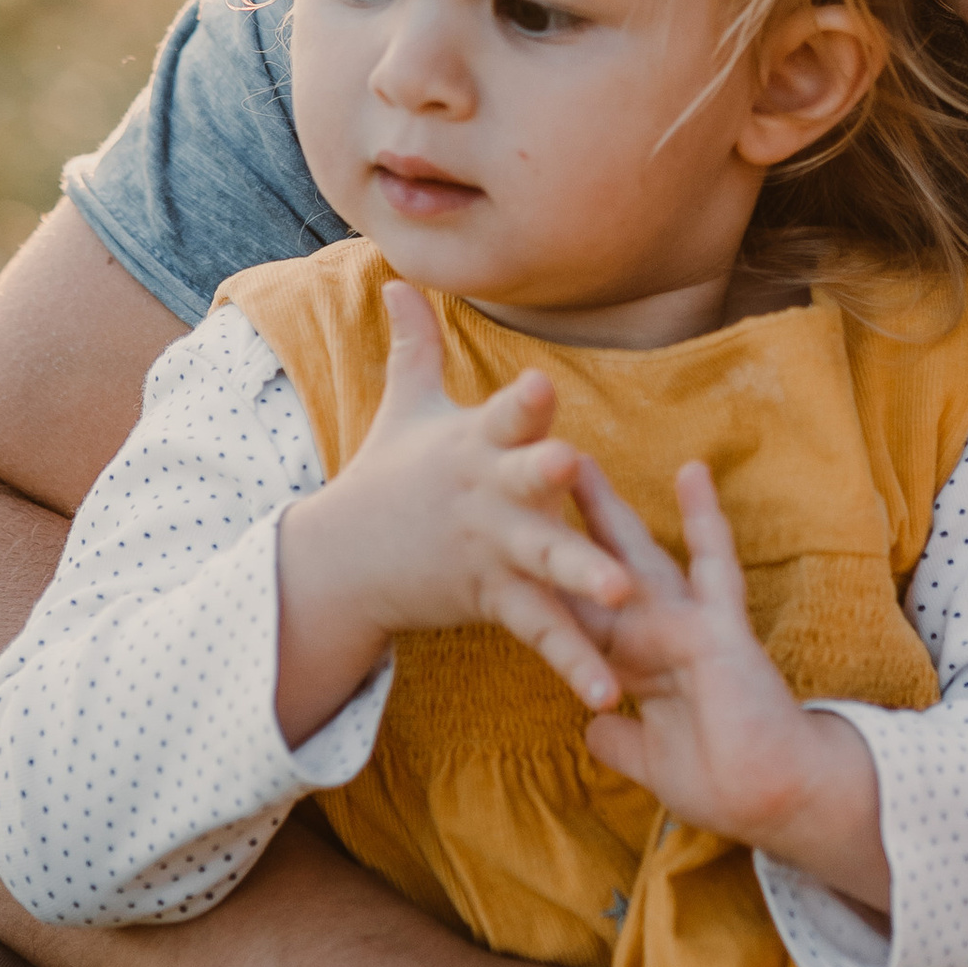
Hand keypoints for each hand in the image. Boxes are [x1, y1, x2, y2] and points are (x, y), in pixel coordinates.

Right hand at [274, 284, 635, 744]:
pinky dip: (575, 661)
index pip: (505, 415)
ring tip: (623, 593)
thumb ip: (416, 344)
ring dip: (582, 576)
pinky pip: (543, 632)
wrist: (343, 561)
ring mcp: (491, 551)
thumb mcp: (404, 406)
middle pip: (522, 484)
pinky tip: (611, 690)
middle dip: (546, 477)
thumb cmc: (388, 474)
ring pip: (544, 562)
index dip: (524, 402)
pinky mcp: (493, 599)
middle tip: (573, 467)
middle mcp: (486, 495)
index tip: (545, 386)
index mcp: (475, 445)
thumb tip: (397, 276)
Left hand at [568, 460, 889, 912]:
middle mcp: (658, 636)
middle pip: (598, 572)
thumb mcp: (652, 762)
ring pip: (640, 555)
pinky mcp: (722, 627)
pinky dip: (704, 519)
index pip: (583, 619)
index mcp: (638, 666)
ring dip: (610, 510)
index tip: (515, 549)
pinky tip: (691, 472)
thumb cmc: (723, 784)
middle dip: (564, 533)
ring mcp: (689, 625)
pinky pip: (712, 564)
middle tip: (527, 481)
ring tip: (579, 459)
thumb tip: (593, 726)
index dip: (552, 585)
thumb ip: (621, 740)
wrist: (776, 799)